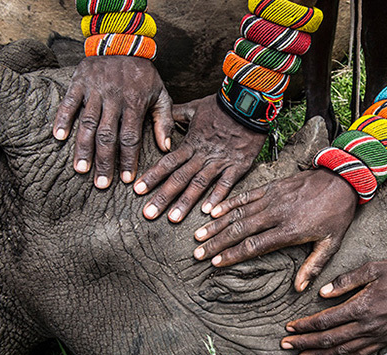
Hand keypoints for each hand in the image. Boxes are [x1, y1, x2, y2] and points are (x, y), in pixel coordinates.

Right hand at [53, 56, 173, 187]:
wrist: (123, 40)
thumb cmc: (143, 74)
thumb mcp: (161, 94)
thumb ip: (163, 121)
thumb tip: (166, 148)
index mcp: (135, 103)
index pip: (131, 137)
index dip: (128, 159)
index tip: (126, 180)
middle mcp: (114, 98)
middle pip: (108, 135)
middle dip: (105, 161)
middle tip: (101, 184)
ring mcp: (95, 90)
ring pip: (87, 123)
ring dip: (83, 148)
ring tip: (81, 169)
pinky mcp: (79, 81)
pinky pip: (69, 102)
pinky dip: (63, 119)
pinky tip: (59, 137)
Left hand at [134, 95, 266, 222]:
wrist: (248, 103)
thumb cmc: (222, 105)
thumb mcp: (195, 107)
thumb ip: (177, 114)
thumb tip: (163, 115)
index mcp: (191, 143)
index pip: (167, 162)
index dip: (152, 177)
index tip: (137, 190)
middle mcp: (202, 155)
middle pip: (179, 178)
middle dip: (163, 197)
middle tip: (148, 213)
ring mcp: (220, 162)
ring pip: (199, 184)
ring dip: (185, 202)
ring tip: (173, 219)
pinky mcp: (238, 165)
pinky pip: (226, 184)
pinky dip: (217, 197)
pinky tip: (208, 212)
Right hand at [193, 169, 357, 290]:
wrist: (342, 179)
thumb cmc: (337, 214)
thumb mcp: (331, 243)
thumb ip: (313, 266)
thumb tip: (299, 288)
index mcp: (290, 230)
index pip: (255, 245)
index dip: (233, 254)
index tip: (216, 262)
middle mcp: (276, 213)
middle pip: (240, 230)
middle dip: (217, 242)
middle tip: (198, 253)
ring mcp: (272, 198)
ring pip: (238, 213)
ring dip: (216, 225)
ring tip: (199, 236)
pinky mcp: (271, 187)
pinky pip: (245, 196)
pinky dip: (228, 203)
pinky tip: (212, 211)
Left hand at [280, 259, 386, 354]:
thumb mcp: (372, 268)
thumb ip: (345, 281)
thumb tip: (322, 294)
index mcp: (361, 307)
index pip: (325, 321)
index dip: (305, 326)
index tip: (289, 327)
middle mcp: (367, 326)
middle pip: (329, 339)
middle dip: (305, 343)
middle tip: (285, 346)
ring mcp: (377, 336)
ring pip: (342, 351)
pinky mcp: (385, 340)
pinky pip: (360, 354)